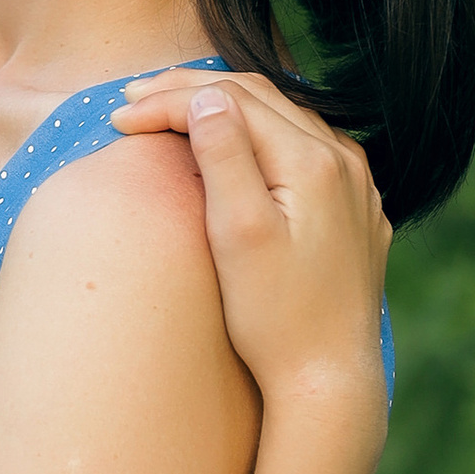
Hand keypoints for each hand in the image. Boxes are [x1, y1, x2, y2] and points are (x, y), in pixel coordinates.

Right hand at [112, 68, 391, 439]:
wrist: (330, 380)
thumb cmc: (276, 318)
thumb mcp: (239, 234)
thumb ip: (224, 158)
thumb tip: (206, 98)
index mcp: (313, 161)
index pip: (232, 102)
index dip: (169, 102)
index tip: (118, 118)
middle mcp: (345, 162)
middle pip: (260, 99)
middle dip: (192, 93)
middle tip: (132, 101)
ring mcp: (356, 185)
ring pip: (283, 120)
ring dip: (225, 110)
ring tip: (170, 112)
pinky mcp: (355, 210)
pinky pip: (303, 150)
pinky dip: (258, 137)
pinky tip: (233, 146)